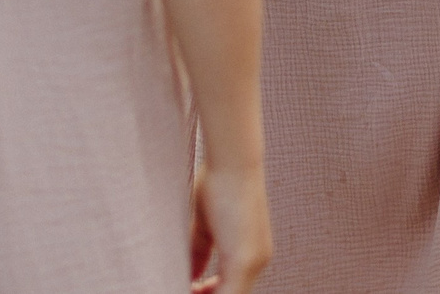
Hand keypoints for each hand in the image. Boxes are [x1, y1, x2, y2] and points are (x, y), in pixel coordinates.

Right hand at [191, 161, 271, 293]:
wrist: (232, 160)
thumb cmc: (218, 182)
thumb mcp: (204, 226)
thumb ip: (199, 252)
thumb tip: (190, 275)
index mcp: (251, 251)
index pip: (230, 287)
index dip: (207, 293)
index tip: (189, 287)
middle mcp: (258, 259)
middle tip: (182, 288)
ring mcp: (254, 261)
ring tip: (182, 287)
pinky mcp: (245, 260)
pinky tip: (186, 288)